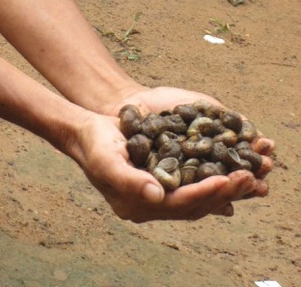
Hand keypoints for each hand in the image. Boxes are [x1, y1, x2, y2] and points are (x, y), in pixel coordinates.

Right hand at [63, 94, 272, 222]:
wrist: (85, 131)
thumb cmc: (93, 143)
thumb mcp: (107, 159)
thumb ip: (129, 179)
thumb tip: (157, 195)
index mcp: (137, 206)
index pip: (178, 204)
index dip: (204, 193)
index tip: (227, 181)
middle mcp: (152, 205)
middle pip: (195, 204)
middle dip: (225, 191)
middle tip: (252, 178)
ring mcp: (159, 194)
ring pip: (200, 195)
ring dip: (227, 186)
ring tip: (253, 175)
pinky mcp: (165, 179)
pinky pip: (196, 182)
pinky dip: (216, 177)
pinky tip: (235, 170)